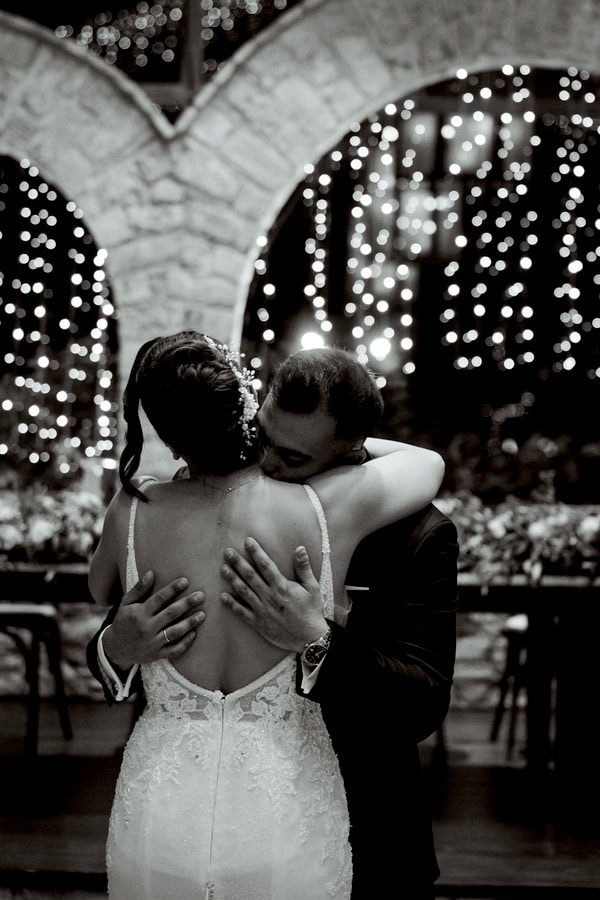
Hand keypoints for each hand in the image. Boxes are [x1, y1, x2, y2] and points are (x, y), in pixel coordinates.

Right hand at [103, 572, 205, 668]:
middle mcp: (146, 628)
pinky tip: (194, 633)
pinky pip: (173, 650)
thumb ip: (139, 589)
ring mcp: (152, 643)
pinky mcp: (156, 655)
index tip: (185, 581)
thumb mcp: (126, 603)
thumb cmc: (124, 621)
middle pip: (170, 614)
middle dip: (186, 604)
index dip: (172, 589)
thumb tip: (151, 573)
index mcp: (139, 613)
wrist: (115, 649)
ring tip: (202, 614)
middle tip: (201, 596)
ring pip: (174, 633)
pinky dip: (185, 643)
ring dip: (189, 623)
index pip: (158, 599)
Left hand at [220, 538, 327, 652]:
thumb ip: (304, 568)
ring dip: (232, 579)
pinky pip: (242, 613)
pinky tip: (223, 596)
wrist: (310, 639)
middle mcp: (270, 597)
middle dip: (238, 562)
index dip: (256, 552)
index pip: (266, 565)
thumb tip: (299, 548)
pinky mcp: (259, 623)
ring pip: (244, 592)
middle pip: (251, 576)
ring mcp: (262, 610)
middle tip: (227, 552)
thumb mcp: (313, 588)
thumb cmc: (312, 611)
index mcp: (282, 587)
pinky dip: (232, 605)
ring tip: (223, 568)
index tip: (248, 541)